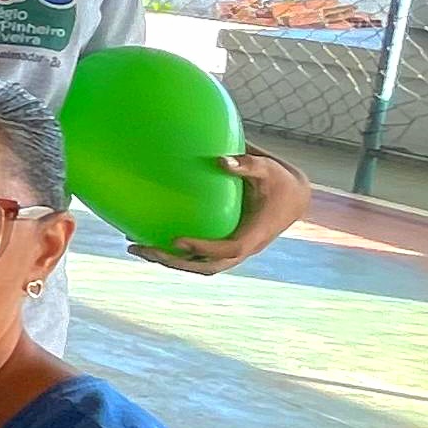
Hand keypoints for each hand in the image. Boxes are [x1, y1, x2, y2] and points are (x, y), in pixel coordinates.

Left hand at [137, 150, 310, 274]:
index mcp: (255, 234)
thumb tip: (220, 160)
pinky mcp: (224, 247)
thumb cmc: (279, 180)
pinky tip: (149, 238)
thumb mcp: (268, 168)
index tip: (177, 241)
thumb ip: (247, 164)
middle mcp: (244, 249)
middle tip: (139, 247)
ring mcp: (233, 252)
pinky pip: (197, 257)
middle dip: (172, 262)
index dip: (204, 249)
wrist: (293, 197)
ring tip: (134, 247)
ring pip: (198, 266)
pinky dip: (175, 253)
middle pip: (205, 267)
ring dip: (167, 261)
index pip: (229, 249)